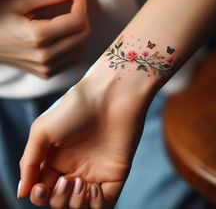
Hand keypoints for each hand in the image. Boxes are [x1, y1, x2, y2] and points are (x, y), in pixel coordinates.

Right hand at [0, 0, 89, 77]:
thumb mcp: (19, 3)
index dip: (81, 3)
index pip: (76, 21)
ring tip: (68, 20)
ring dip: (79, 31)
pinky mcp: (48, 73)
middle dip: (83, 16)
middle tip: (74, 4)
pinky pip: (72, 59)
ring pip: (80, 48)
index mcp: (38, 36)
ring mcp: (47, 68)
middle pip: (83, 35)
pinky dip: (74, 46)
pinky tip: (65, 36)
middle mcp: (46, 56)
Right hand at [18, 50, 153, 207]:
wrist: (110, 98)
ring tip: (79, 182)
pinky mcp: (115, 174)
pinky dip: (96, 206)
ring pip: (80, 205)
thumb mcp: (42, 131)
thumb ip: (29, 162)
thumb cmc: (75, 109)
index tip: (40, 188)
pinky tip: (93, 189)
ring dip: (75, 204)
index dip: (39, 195)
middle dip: (58, 199)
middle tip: (65, 180)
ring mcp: (95, 171)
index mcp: (56, 157)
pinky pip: (105, 204)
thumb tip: (21, 192)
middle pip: (60, 199)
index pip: (43, 187)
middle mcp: (75, 166)